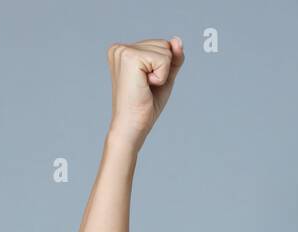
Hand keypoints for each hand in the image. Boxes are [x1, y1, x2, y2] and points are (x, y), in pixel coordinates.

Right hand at [106, 36, 185, 150]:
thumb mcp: (164, 77)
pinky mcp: (130, 57)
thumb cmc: (145, 106)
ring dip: (162, 73)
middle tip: (146, 87)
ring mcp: (123, 51)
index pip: (161, 45)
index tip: (146, 83)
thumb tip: (177, 39)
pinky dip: (161, 76)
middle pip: (164, 44)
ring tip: (144, 87)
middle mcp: (120, 48)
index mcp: (124, 51)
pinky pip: (163, 59)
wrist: (132, 126)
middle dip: (164, 69)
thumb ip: (173, 58)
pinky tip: (145, 86)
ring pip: (165, 50)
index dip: (163, 67)